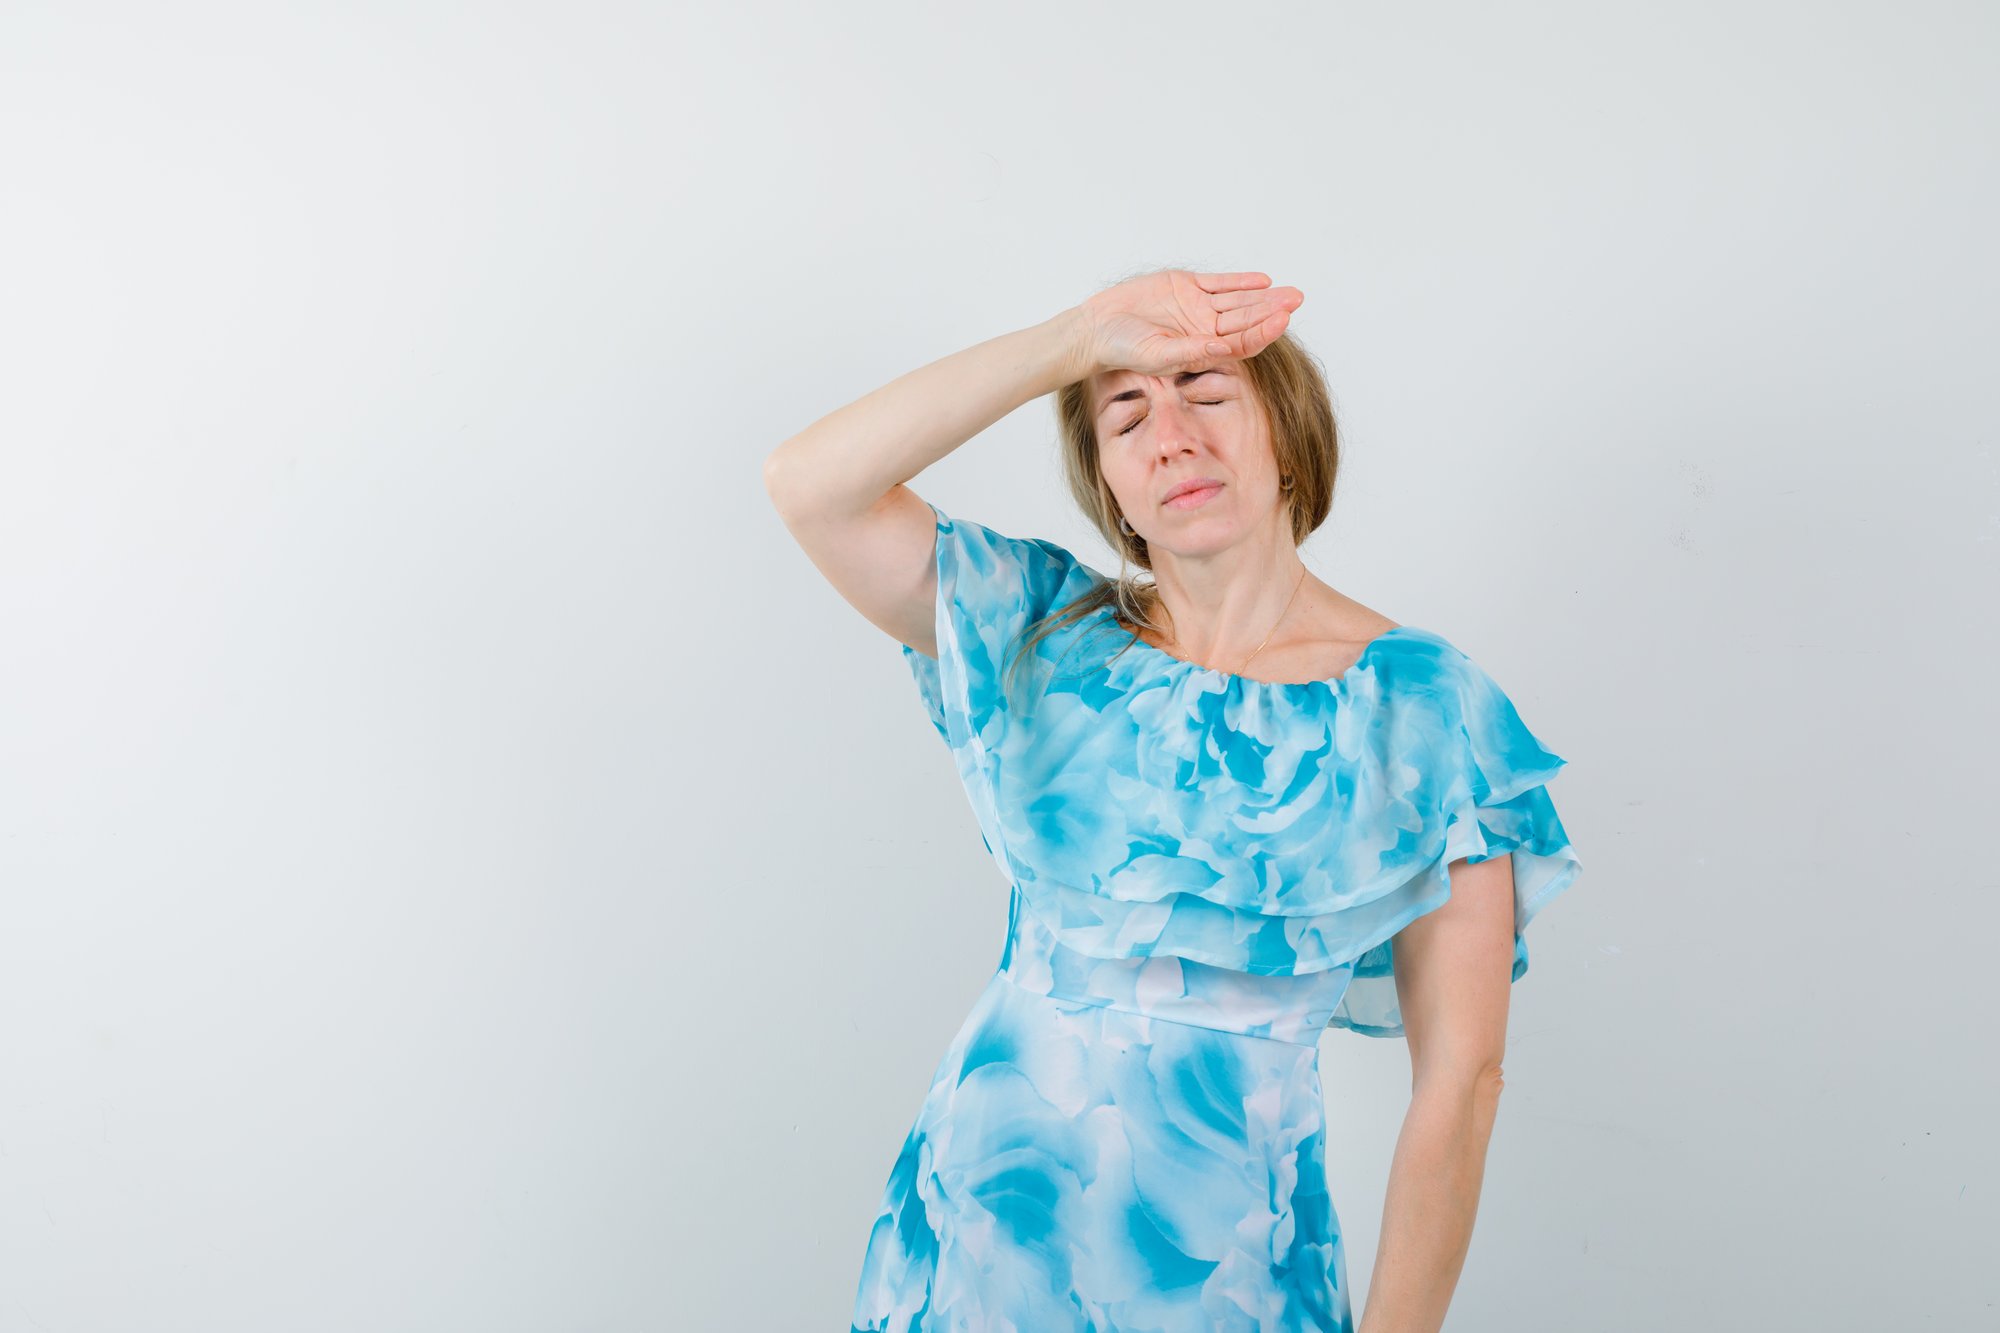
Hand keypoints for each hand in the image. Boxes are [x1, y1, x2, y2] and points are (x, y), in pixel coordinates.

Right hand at [1073, 269, 1303, 377]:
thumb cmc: (1124, 349)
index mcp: (1203, 351)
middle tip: (1296, 300)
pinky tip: (1262, 281)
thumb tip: (1224, 348)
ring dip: (1262, 296)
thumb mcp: (1158, 354)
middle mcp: (1205, 330)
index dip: (1264, 332)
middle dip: (1272, 311)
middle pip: (1246, 320)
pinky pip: (1218, 283)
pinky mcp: (1185, 286)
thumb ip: (1192, 351)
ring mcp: (1197, 308)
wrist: (1098, 327)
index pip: (1242, 343)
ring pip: (1237, 301)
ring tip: (1288, 291)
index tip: (1282, 321)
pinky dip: (1239, 282)